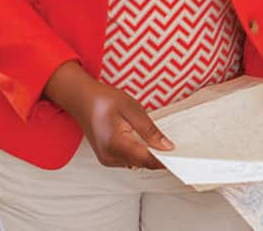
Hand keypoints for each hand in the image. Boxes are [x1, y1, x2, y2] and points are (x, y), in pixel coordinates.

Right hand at [43, 62, 171, 168]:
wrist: (82, 100)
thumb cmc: (104, 100)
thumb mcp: (131, 108)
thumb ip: (149, 129)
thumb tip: (166, 146)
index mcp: (115, 144)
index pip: (146, 159)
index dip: (164, 161)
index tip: (180, 158)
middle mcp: (110, 157)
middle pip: (142, 163)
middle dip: (159, 156)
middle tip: (175, 145)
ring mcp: (107, 159)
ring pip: (136, 163)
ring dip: (149, 154)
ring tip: (160, 140)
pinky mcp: (107, 158)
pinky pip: (129, 159)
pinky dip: (139, 153)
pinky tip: (145, 141)